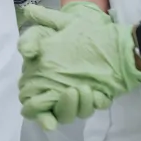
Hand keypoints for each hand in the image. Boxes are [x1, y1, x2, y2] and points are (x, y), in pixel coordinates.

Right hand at [14, 7, 95, 129]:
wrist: (117, 36)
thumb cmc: (85, 32)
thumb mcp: (58, 26)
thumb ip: (34, 36)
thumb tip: (24, 51)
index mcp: (44, 78)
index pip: (33, 103)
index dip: (36, 110)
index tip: (43, 112)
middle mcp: (59, 91)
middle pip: (54, 114)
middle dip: (62, 108)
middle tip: (72, 92)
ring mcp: (79, 97)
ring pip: (74, 114)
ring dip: (80, 105)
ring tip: (87, 89)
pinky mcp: (98, 99)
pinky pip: (95, 108)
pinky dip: (96, 103)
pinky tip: (100, 94)